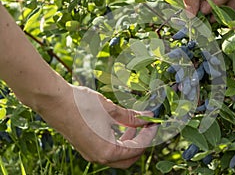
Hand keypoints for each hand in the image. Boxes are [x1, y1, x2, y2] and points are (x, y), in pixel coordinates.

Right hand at [38, 85, 156, 168]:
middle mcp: (98, 157)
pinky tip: (118, 126)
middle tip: (147, 127)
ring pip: (117, 155)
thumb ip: (130, 117)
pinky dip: (117, 141)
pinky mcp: (85, 146)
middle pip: (128, 158)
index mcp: (107, 151)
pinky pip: (106, 149)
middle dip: (140, 143)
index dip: (149, 135)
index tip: (155, 123)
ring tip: (133, 125)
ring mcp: (90, 153)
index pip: (137, 148)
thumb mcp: (110, 109)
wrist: (53, 100)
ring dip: (128, 142)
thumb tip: (147, 118)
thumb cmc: (81, 104)